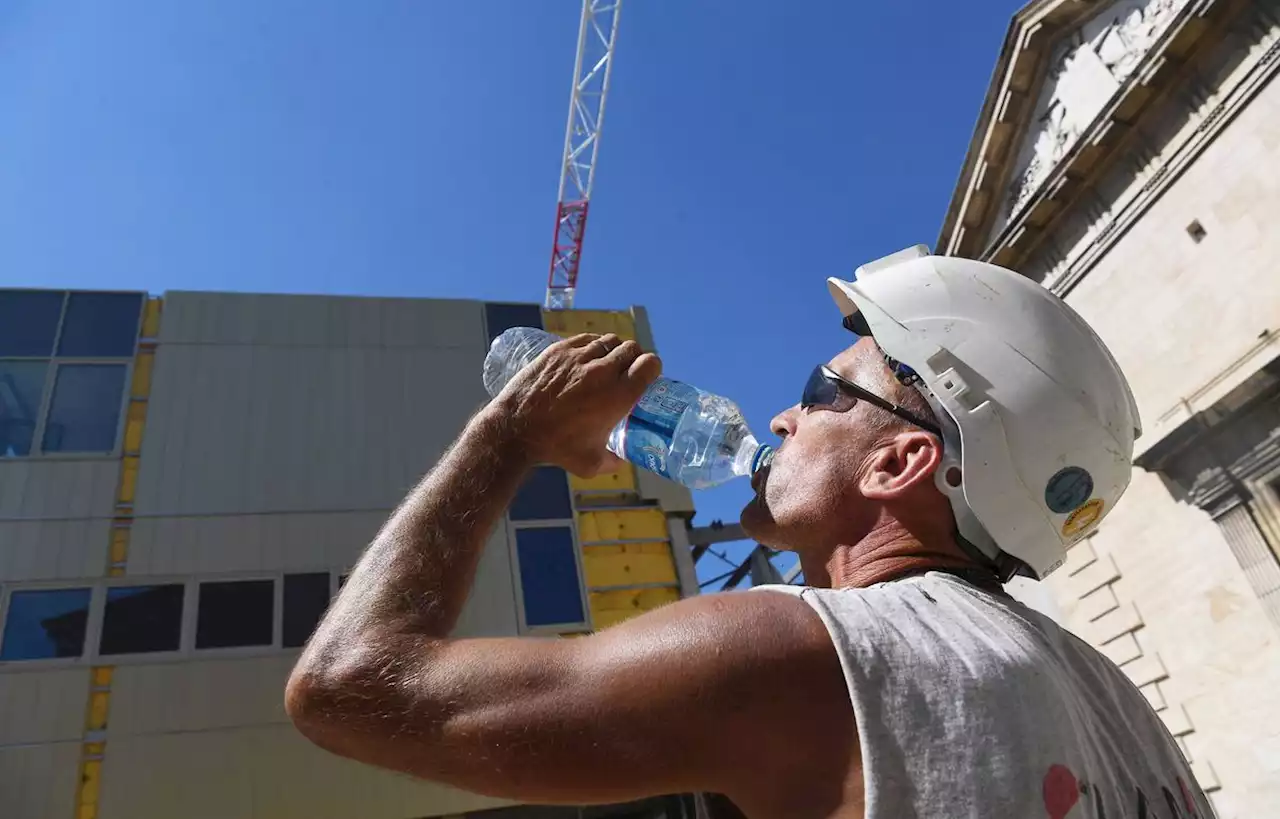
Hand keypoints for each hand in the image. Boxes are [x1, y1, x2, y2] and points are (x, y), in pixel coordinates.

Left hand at [494, 333, 661, 476]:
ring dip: (614, 349)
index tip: (647, 374)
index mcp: (618, 396)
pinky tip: (588, 355)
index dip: (652, 367)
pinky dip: (593, 344)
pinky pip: (586, 339)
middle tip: (628, 369)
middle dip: (635, 357)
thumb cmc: (556, 448)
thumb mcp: (590, 463)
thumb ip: (611, 461)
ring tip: (608, 361)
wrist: (517, 429)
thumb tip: (620, 460)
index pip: (649, 365)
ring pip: (609, 341)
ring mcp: (580, 357)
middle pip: (632, 349)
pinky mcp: (559, 350)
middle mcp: (604, 371)